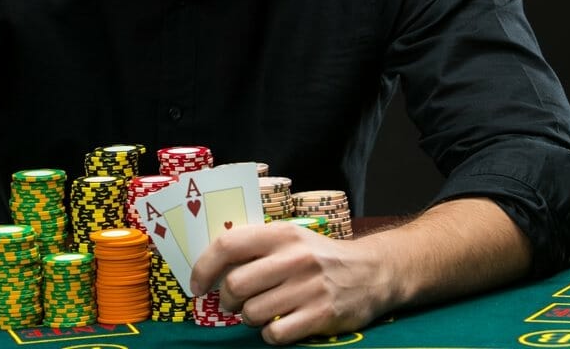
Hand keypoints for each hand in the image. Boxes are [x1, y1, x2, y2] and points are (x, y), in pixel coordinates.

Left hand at [189, 222, 398, 344]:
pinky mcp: (320, 315)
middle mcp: (293, 258)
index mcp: (281, 234)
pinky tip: (279, 325)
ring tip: (261, 312)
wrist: (372, 272)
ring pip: (253, 313)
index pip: (228, 245)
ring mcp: (308, 287)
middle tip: (232, 303)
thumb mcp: (291, 238)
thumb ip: (256, 247)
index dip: (204, 267)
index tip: (196, 285)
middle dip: (226, 300)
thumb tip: (211, 265)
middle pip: (235, 285)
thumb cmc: (320, 256)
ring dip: (249, 318)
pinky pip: (275, 334)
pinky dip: (270, 335)